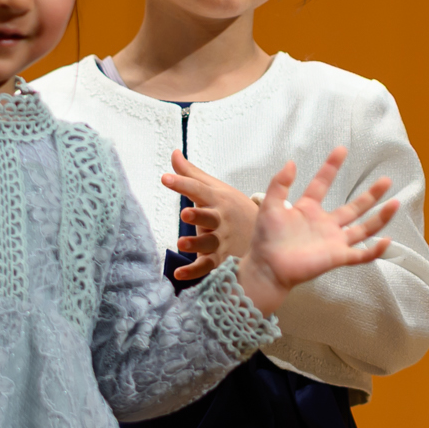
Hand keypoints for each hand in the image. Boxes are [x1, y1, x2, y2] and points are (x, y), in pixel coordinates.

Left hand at [162, 150, 261, 280]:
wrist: (263, 230)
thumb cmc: (231, 207)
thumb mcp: (214, 188)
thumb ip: (191, 174)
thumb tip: (174, 153)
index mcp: (217, 199)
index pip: (198, 190)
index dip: (182, 184)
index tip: (165, 178)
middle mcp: (220, 219)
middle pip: (209, 217)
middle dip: (198, 215)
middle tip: (185, 213)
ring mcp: (221, 239)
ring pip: (209, 242)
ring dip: (196, 243)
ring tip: (180, 244)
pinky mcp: (219, 258)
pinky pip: (207, 266)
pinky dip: (194, 272)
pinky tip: (178, 274)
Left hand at [234, 147, 399, 312]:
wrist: (267, 268)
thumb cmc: (266, 239)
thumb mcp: (270, 206)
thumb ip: (279, 184)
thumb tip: (291, 163)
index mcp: (308, 210)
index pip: (322, 184)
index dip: (331, 166)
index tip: (341, 149)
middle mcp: (325, 224)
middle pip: (354, 207)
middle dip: (371, 194)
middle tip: (386, 180)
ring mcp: (334, 241)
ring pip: (364, 228)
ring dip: (380, 217)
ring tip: (395, 203)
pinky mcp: (338, 257)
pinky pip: (361, 255)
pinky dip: (375, 250)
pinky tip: (387, 241)